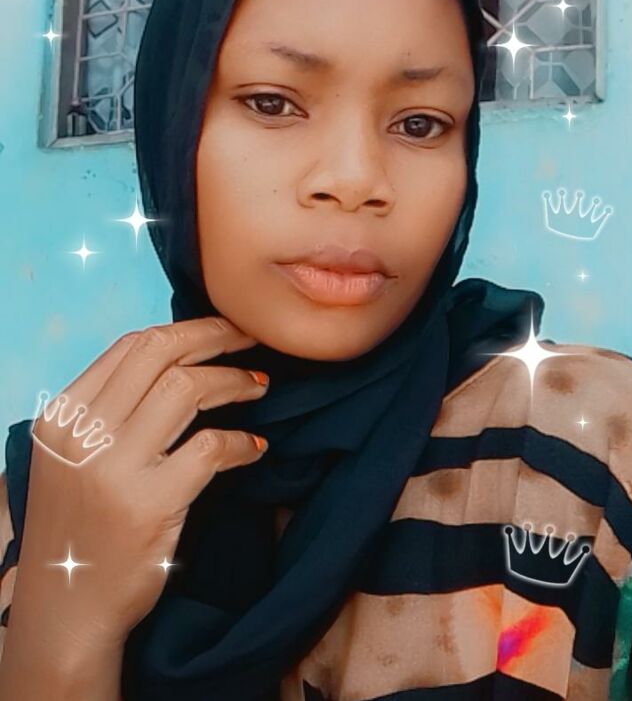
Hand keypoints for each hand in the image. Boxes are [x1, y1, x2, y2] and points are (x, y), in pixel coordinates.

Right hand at [16, 316, 269, 647]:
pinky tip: (254, 450)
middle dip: (216, 336)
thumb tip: (181, 361)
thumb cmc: (80, 528)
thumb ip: (111, 411)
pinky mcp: (150, 505)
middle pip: (160, 354)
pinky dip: (240, 443)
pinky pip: (210, 448)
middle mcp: (82, 434)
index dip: (187, 328)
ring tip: (259, 386)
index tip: (223, 329)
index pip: (131, 346)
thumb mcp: (72, 458)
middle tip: (251, 340)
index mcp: (63, 416)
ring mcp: (114, 469)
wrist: (67, 610)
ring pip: (187, 388)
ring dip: (234, 381)